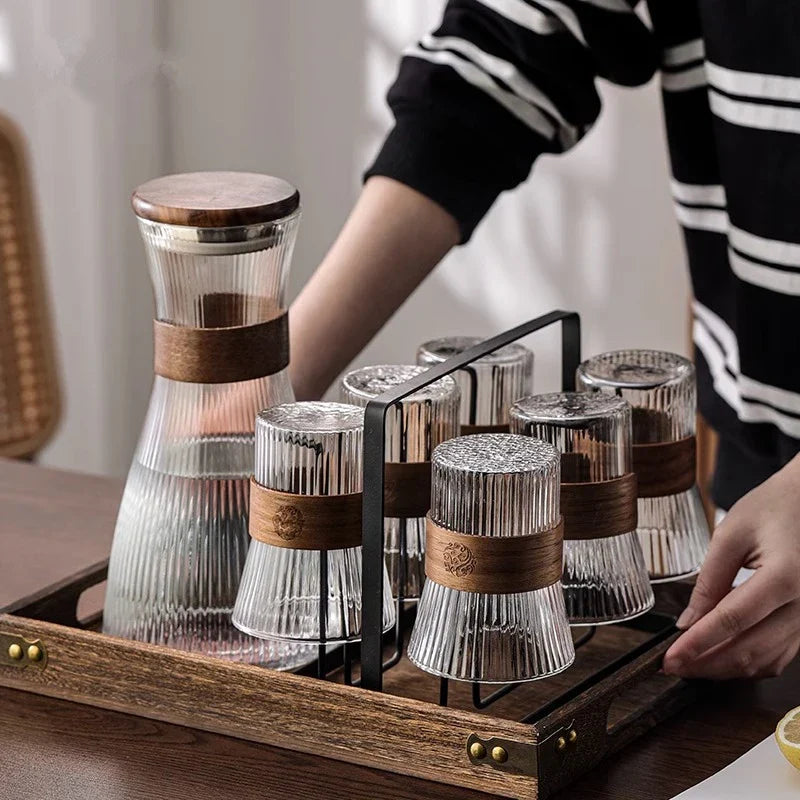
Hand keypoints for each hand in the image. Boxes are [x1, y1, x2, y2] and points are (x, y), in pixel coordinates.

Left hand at [663, 454, 799, 679]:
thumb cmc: (775, 506)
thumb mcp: (731, 534)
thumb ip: (709, 581)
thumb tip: (687, 622)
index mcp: (785, 577)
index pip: (733, 621)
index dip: (698, 644)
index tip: (671, 658)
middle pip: (751, 650)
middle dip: (707, 664)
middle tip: (672, 665)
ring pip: (767, 660)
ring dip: (726, 668)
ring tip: (690, 663)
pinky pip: (780, 654)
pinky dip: (748, 661)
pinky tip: (719, 655)